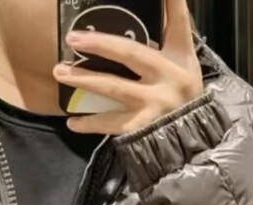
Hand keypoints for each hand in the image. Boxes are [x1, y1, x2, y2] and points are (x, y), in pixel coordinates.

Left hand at [52, 0, 203, 135]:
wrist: (192, 144)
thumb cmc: (183, 102)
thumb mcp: (183, 71)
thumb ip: (162, 49)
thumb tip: (128, 35)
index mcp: (180, 58)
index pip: (178, 22)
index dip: (172, 3)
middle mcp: (169, 78)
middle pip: (130, 53)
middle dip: (99, 44)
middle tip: (72, 38)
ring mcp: (156, 104)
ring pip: (114, 87)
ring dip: (84, 79)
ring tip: (60, 72)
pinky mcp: (143, 128)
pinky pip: (111, 123)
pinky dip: (90, 123)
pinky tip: (72, 121)